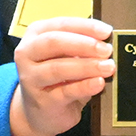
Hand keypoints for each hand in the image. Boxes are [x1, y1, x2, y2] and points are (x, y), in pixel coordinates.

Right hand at [11, 18, 113, 135]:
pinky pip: (65, 91)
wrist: (41, 111)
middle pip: (54, 42)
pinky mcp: (42, 101)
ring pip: (58, 68)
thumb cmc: (57, 77)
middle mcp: (27, 54)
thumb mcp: (67, 56)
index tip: (106, 31)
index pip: (60, 24)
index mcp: (35, 35)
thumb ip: (83, 45)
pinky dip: (85, 86)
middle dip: (85, 45)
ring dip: (87, 66)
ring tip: (108, 67)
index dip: (85, 26)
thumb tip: (108, 40)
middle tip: (107, 50)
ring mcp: (31, 78)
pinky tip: (98, 83)